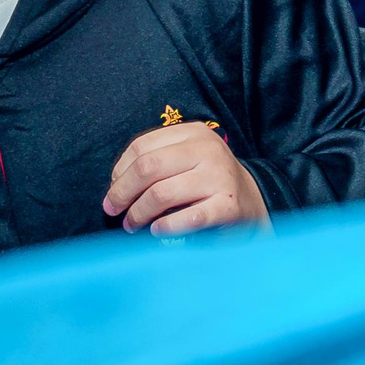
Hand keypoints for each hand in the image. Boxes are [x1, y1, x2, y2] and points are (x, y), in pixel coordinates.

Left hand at [102, 121, 270, 235]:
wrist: (251, 202)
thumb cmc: (206, 183)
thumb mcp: (185, 161)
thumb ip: (155, 164)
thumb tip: (115, 188)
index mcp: (194, 133)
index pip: (141, 146)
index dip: (119, 171)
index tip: (113, 190)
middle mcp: (209, 150)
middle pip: (147, 167)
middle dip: (122, 193)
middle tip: (114, 210)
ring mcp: (220, 177)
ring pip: (161, 193)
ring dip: (138, 214)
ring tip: (132, 225)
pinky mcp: (227, 206)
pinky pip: (185, 218)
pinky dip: (164, 227)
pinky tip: (157, 231)